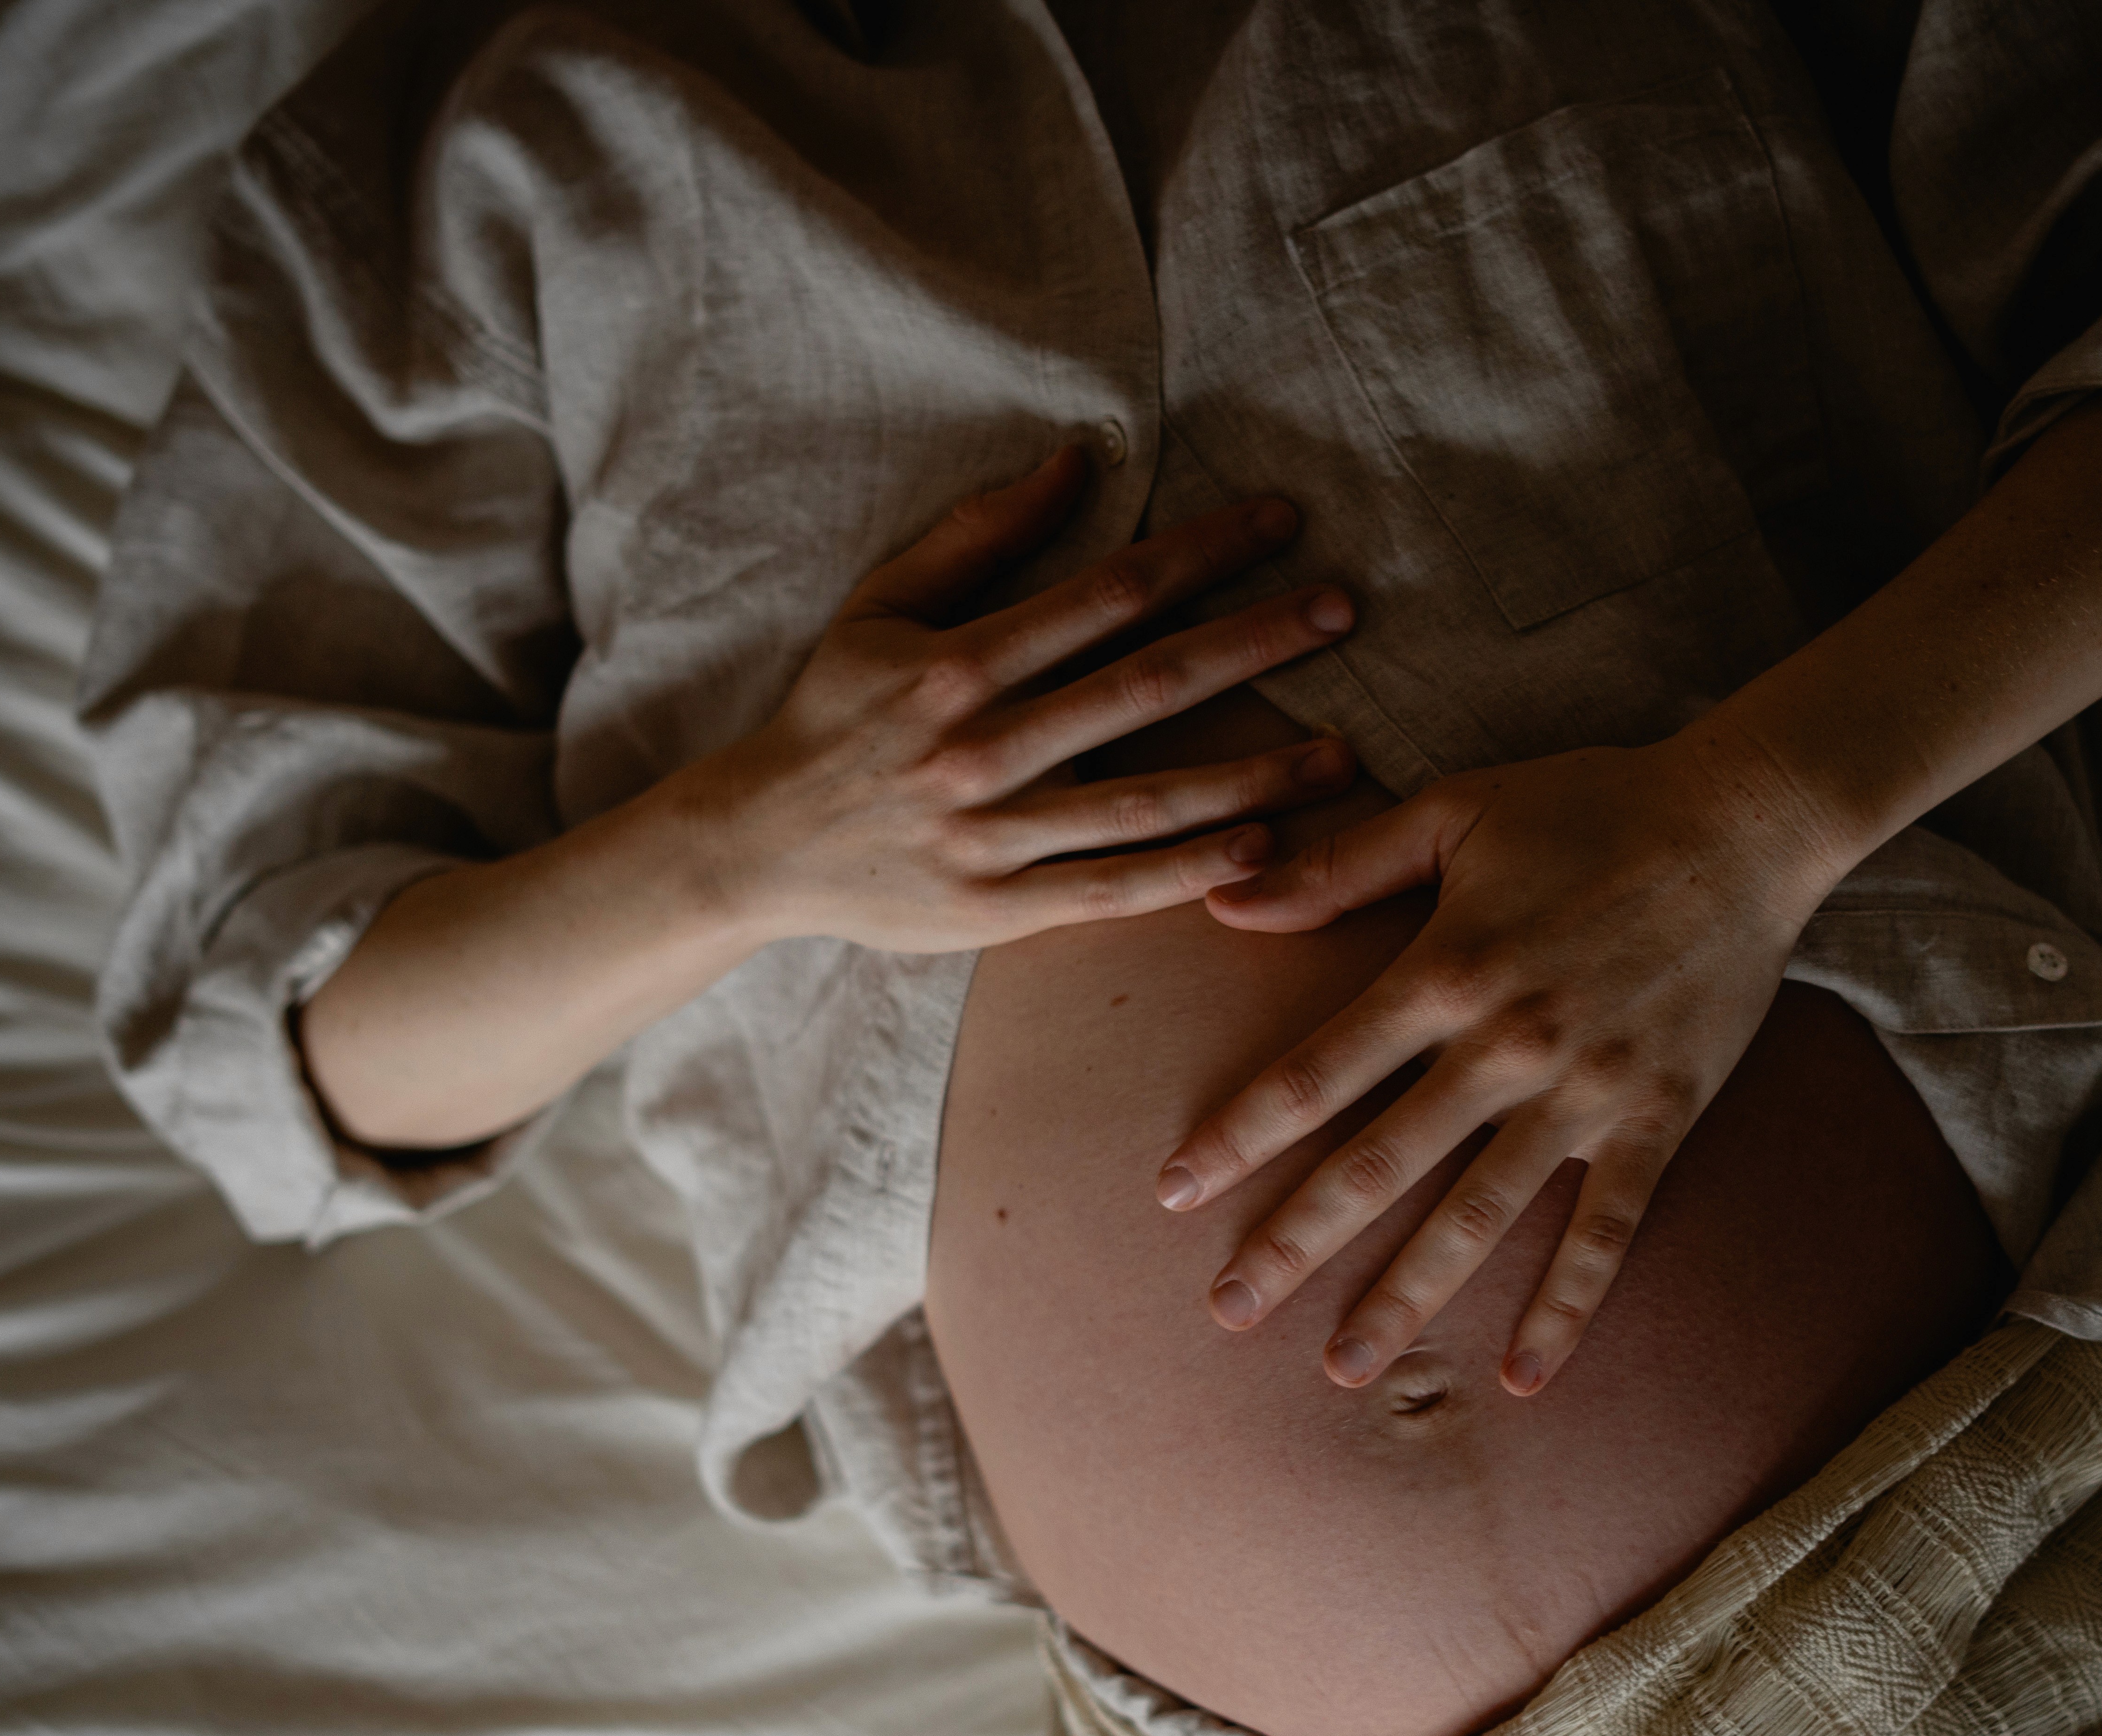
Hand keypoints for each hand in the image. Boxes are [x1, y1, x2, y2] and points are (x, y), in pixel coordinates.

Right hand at [677, 444, 1359, 951]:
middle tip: (1345, 610)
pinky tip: (1264, 850)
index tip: (1285, 521)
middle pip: (1146, 684)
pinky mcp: (997, 910)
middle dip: (1255, 642)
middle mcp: (982, 745)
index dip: (1204, 550)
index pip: (1110, 592)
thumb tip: (1077, 460)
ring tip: (1344, 754)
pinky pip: (1112, 889)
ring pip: (1146, 800)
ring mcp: (992, 833)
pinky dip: (1189, 873)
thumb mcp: (882, 605)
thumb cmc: (832, 713)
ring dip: (1254, 774)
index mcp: (960, 662)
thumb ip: (980, 533)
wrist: (756, 844)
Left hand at [1155, 736, 1842, 1395]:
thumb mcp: (1454, 811)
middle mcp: (1507, 1042)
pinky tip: (1525, 1378)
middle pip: (1382, 1161)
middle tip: (1230, 1311)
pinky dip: (1568, 1306)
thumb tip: (1224, 902)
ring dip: (1409, 1295)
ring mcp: (1586, 1090)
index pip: (1319, 1070)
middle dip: (1298, 1242)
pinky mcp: (1657, 1117)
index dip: (1241, 1133)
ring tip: (1345, 1367)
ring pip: (1480, 1213)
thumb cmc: (1591, 807)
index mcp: (1447, 968)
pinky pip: (1608, 1230)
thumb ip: (1340, 867)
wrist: (1747, 822)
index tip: (1175, 1193)